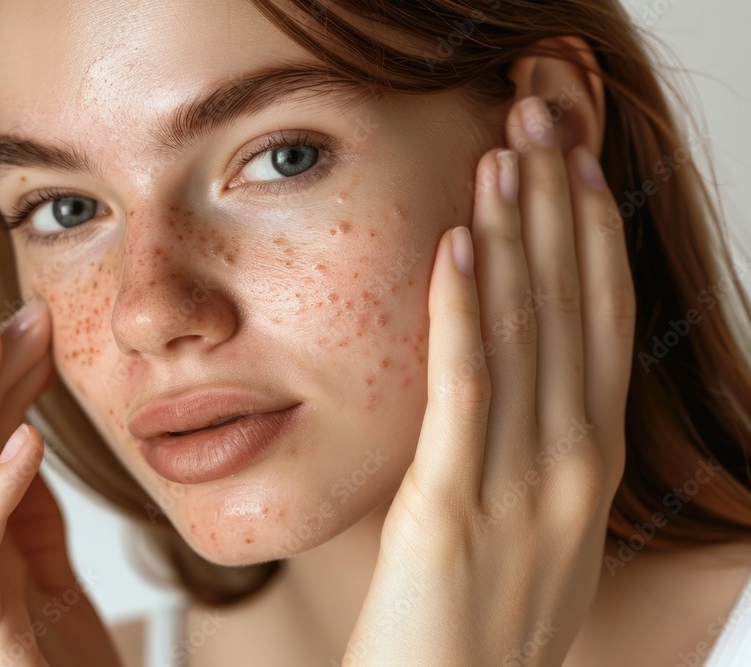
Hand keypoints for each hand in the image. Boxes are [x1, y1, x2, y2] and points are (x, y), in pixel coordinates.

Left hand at [343, 96, 634, 665]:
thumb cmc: (481, 622)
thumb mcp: (530, 529)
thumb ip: (531, 452)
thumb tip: (514, 379)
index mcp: (587, 467)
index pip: (598, 328)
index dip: (589, 239)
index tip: (573, 165)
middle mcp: (570, 468)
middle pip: (572, 311)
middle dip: (557, 208)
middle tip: (541, 119)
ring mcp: (519, 490)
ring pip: (526, 336)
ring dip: (514, 237)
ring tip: (504, 155)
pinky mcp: (449, 511)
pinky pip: (465, 394)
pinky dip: (461, 315)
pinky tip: (454, 247)